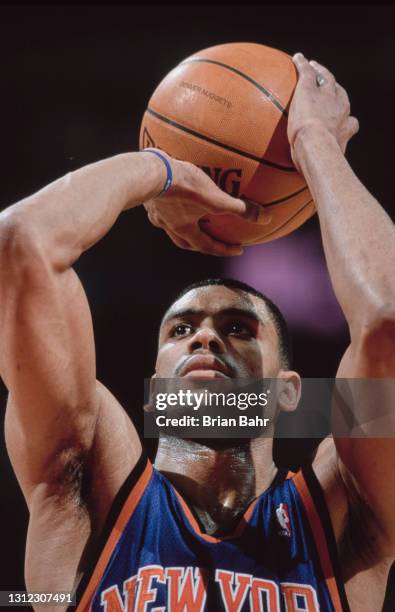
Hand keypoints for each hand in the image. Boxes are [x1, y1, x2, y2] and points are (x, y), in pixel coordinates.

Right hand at [144, 151, 256, 255]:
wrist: (148, 172)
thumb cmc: (181, 186)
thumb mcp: (215, 198)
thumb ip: (240, 208)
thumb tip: (265, 218)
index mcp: (183, 229)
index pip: (207, 246)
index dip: (224, 249)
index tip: (238, 249)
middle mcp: (168, 224)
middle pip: (185, 241)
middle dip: (200, 243)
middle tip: (212, 240)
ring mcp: (155, 211)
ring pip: (170, 223)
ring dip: (182, 223)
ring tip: (190, 215)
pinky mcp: (148, 195)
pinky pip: (161, 203)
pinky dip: (169, 203)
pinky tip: (172, 192)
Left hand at [288, 53, 358, 168]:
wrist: (314, 146)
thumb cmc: (319, 163)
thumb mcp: (324, 171)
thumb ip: (322, 178)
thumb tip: (318, 199)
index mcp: (345, 130)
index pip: (350, 123)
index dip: (346, 122)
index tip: (345, 122)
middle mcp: (340, 110)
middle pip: (340, 96)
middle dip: (335, 91)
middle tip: (328, 86)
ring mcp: (326, 97)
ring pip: (326, 78)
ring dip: (320, 71)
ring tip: (314, 66)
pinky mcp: (309, 89)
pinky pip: (307, 72)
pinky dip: (302, 65)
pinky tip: (297, 59)